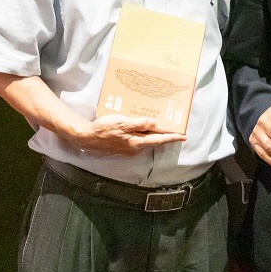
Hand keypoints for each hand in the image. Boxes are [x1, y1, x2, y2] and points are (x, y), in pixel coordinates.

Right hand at [69, 114, 185, 154]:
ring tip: (161, 126)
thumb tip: (154, 123)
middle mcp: (134, 148)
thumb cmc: (104, 129)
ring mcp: (128, 149)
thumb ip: (139, 123)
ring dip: (153, 134)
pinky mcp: (122, 146)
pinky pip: (137, 140)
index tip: (183, 137)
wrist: (87, 137)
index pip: (158, 140)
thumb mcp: (123, 122)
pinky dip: (143, 134)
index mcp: (137, 143)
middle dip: (164, 135)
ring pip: (145, 140)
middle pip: (153, 141)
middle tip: (175, 129)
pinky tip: (143, 127)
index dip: (172, 138)